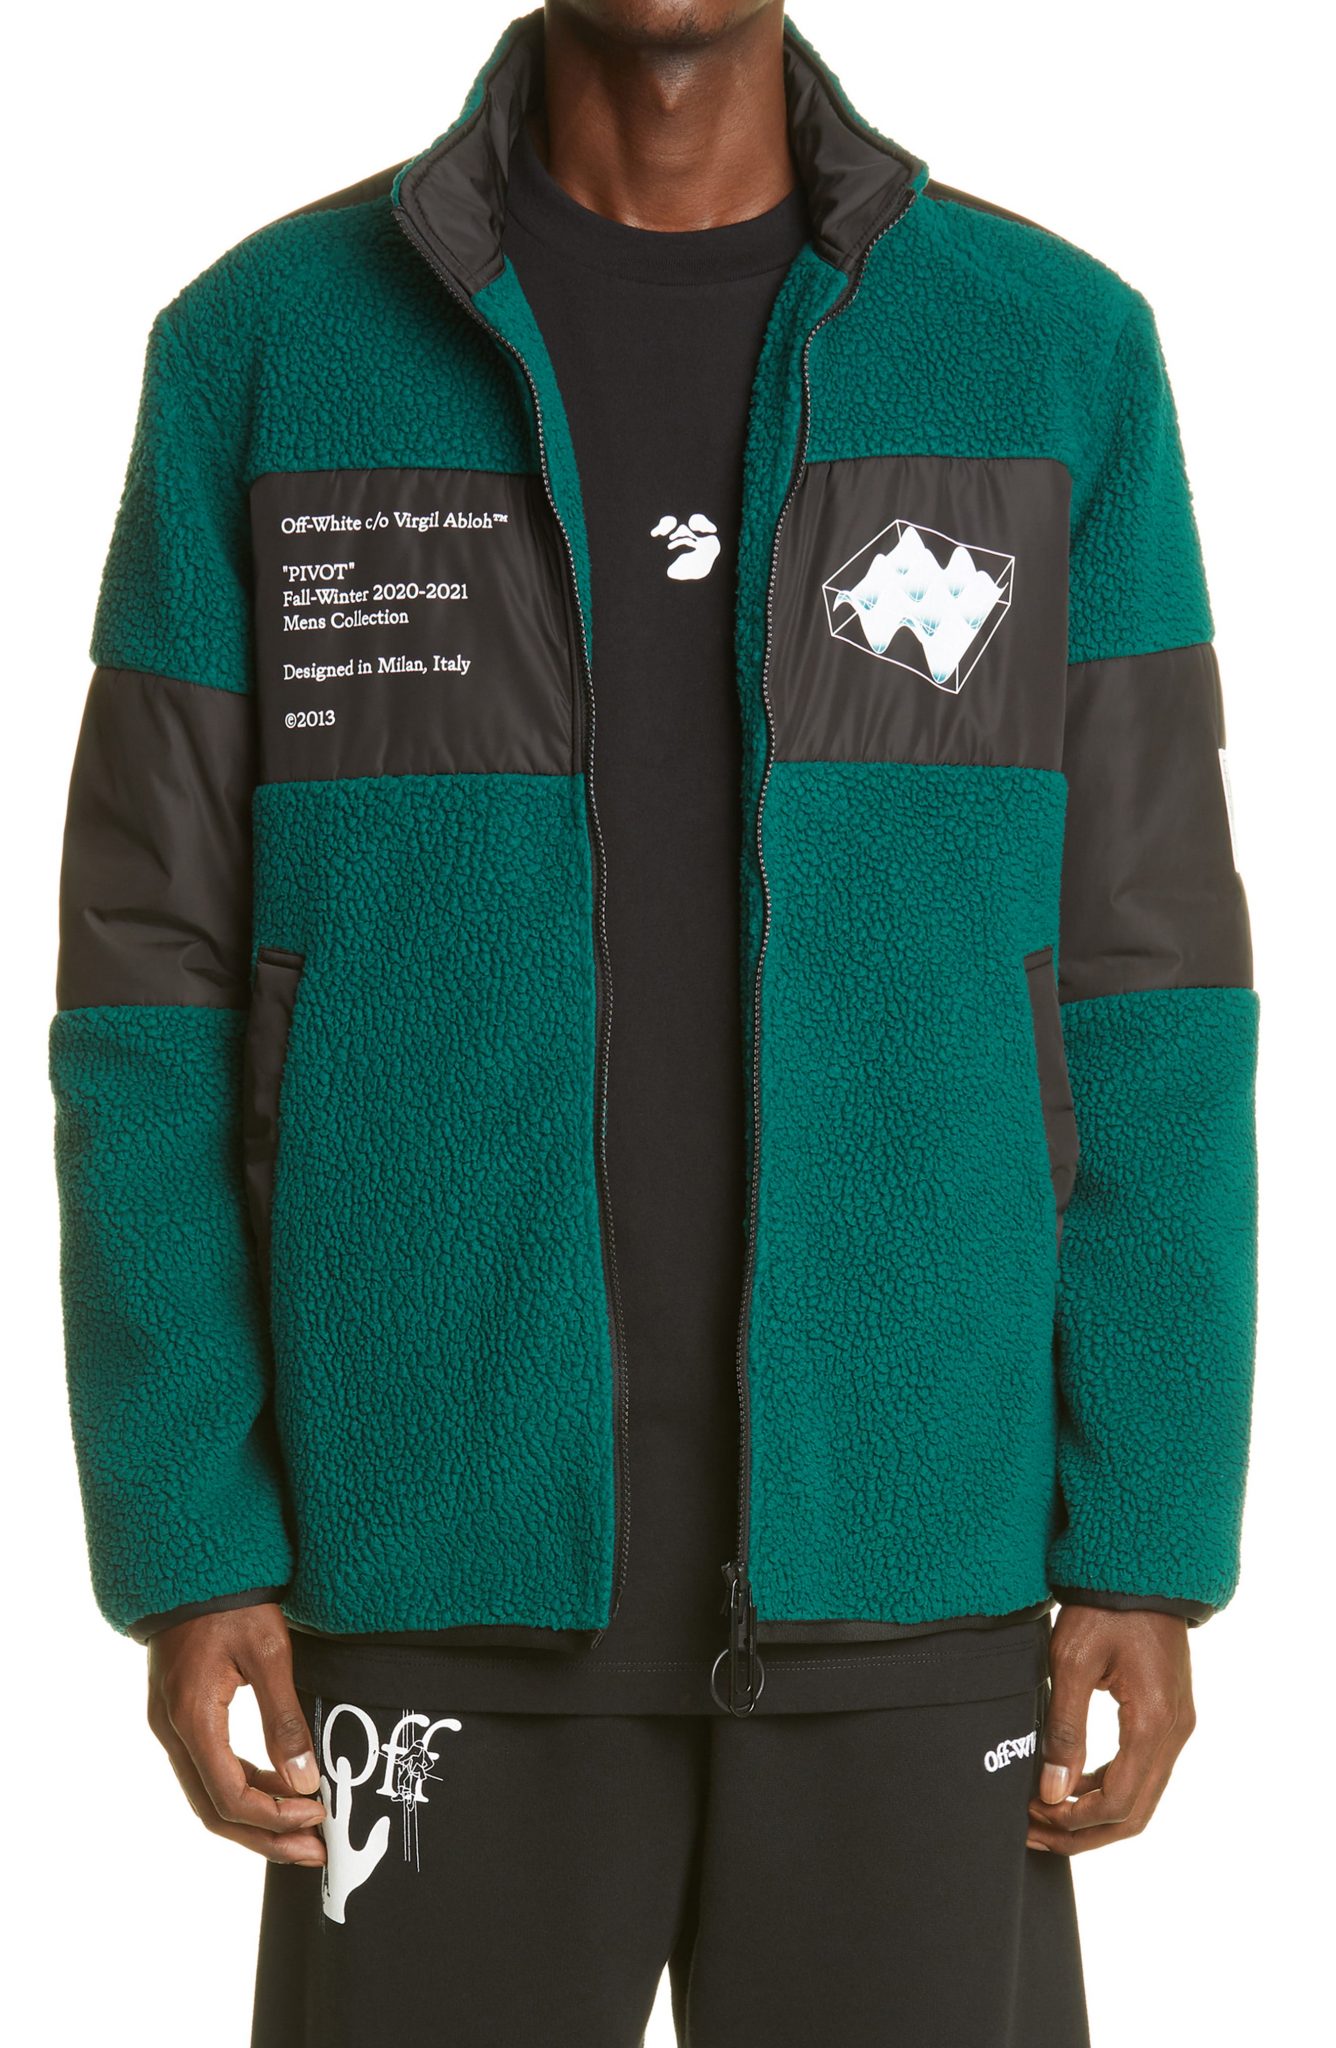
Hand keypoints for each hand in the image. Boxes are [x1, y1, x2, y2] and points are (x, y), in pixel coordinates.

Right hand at [147, 1603, 326, 1863]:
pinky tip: (279, 1789)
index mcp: (192, 1717)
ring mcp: (171, 1725)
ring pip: (208, 1794)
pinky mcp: (179, 1716)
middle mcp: (172, 1730)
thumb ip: (283, 1718)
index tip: (317, 1819)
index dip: (273, 1818)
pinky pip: (208, 1769)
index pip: (229, 1796)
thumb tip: (304, 1782)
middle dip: (265, 1835)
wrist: (192, 1563)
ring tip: (304, 1831)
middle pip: (213, 1810)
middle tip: (313, 1853)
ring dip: (255, 1818)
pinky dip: (243, 1788)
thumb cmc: (232, 1600)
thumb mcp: (267, 1653)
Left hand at [1027, 1605, 1195, 1854]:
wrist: (1140, 1570)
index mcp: (1152, 1722)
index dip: (1073, 1821)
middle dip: (1083, 1832)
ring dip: (1095, 1816)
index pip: (1117, 1802)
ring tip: (1045, 1815)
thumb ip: (1065, 1730)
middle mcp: (1175, 1733)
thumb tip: (1053, 1793)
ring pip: (1142, 1798)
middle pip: (1134, 1813)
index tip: (1031, 1815)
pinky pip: (1144, 1773)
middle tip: (1034, 1832)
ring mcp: (1177, 1727)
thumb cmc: (1103, 1609)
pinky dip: (1109, 1790)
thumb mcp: (1071, 1663)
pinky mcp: (1169, 1718)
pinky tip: (1072, 1788)